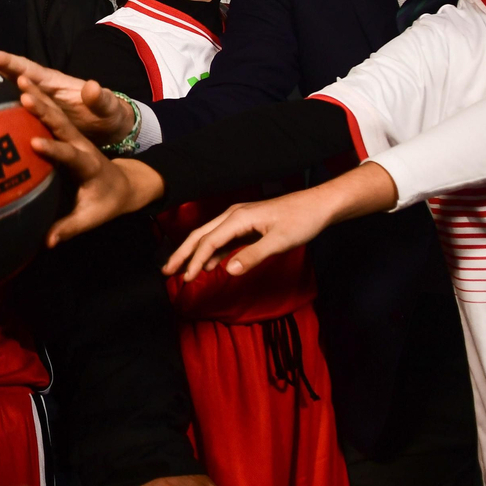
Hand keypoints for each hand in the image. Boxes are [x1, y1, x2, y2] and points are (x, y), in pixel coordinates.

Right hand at [0, 50, 133, 145]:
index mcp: (50, 81)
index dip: (4, 60)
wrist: (107, 129)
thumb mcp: (107, 108)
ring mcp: (26, 100)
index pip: (23, 67)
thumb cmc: (106, 115)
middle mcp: (33, 87)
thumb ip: (100, 98)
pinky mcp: (23, 115)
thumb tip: (92, 88)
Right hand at [20, 78, 162, 245]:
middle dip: (44, 109)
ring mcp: (73, 136)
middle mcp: (80, 145)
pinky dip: (35, 99)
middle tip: (24, 93)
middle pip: (62, 124)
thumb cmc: (106, 202)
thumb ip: (69, 227)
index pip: (70, 155)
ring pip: (54, 113)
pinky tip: (15, 87)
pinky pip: (49, 114)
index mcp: (89, 165)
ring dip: (38, 96)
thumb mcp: (92, 218)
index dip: (53, 149)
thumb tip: (46, 241)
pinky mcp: (65, 133)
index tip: (34, 142)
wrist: (124, 183)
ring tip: (18, 79)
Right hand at [162, 162, 397, 279]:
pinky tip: (208, 264)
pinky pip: (223, 239)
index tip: (184, 279)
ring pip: (209, 236)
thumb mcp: (279, 242)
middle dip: (182, 253)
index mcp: (238, 218)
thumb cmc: (302, 221)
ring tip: (180, 270)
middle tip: (166, 271)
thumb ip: (252, 256)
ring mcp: (240, 219)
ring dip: (194, 253)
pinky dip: (212, 252)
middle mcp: (234, 215)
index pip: (208, 241)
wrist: (319, 206)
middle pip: (201, 235)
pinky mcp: (248, 224)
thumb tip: (227, 271)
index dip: (194, 261)